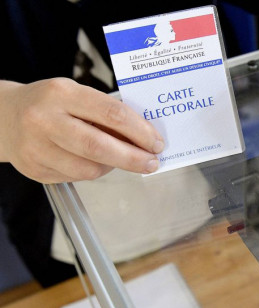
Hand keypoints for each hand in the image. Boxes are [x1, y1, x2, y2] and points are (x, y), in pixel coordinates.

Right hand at [0, 78, 163, 182]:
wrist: (1, 116)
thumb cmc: (49, 103)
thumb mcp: (75, 94)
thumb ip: (105, 112)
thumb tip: (144, 135)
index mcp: (62, 94)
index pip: (112, 113)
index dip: (140, 131)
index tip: (157, 142)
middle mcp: (44, 120)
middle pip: (99, 146)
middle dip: (133, 158)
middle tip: (152, 162)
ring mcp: (36, 147)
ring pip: (89, 168)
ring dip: (114, 167)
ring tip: (123, 160)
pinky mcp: (34, 170)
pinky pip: (76, 177)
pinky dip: (93, 171)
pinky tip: (97, 162)